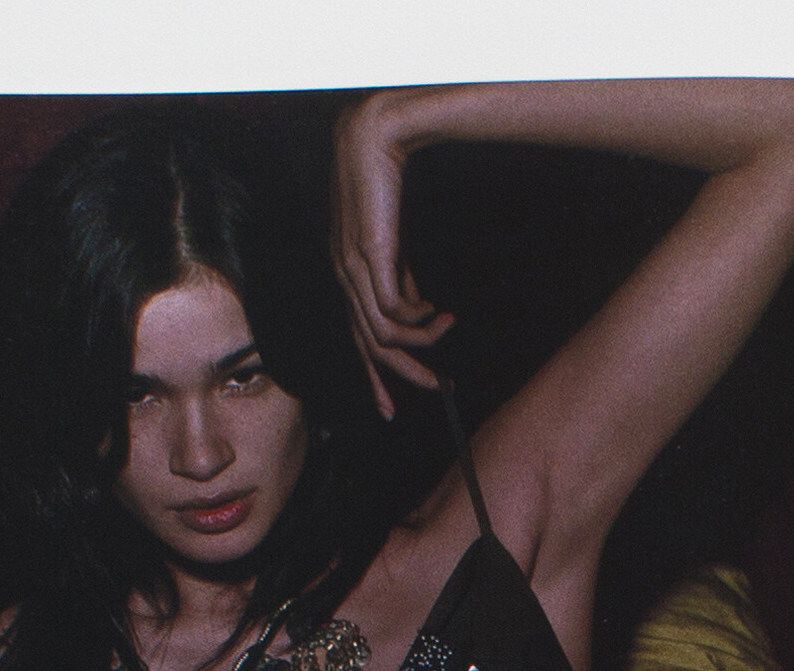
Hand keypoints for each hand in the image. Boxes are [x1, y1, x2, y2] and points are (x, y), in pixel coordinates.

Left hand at [332, 95, 456, 419]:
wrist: (371, 140)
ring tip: (449, 329)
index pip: (359, 339)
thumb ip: (400, 275)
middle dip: (406, 374)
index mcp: (347, 276)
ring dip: (422, 342)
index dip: (377, 376)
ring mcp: (352, 271)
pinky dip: (420, 320)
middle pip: (370, 348)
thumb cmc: (382, 184)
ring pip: (382, 336)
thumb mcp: (392, 241)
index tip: (393, 406)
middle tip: (440, 387)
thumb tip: (417, 306)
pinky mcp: (368, 259)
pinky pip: (392, 312)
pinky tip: (440, 311)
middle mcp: (344, 279)